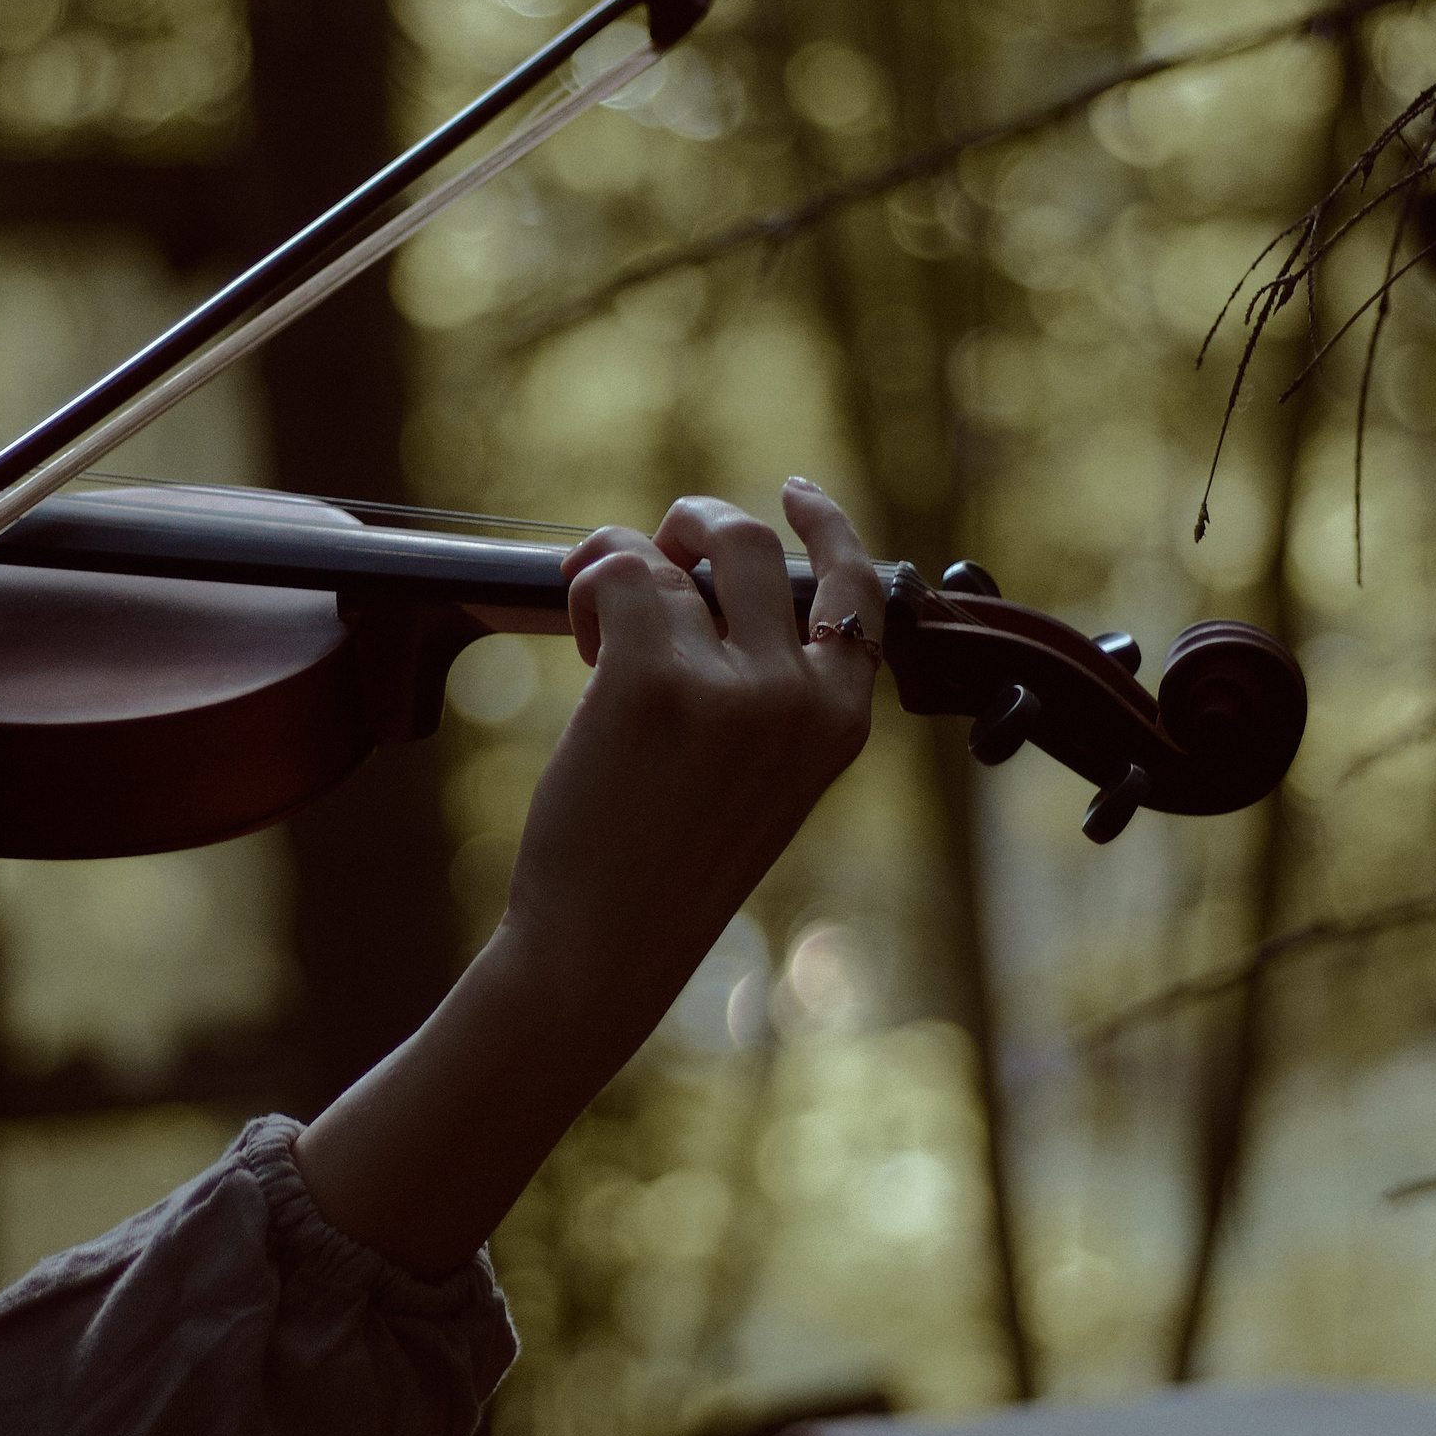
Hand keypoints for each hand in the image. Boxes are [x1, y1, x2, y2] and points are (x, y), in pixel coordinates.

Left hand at [504, 476, 885, 995]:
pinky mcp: (649, 679)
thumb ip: (767, 689)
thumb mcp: (759, 778)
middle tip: (644, 549)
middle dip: (688, 523)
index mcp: (839, 720)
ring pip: (667, 559)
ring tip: (593, 627)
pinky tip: (577, 638)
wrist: (604, 945)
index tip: (792, 490)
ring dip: (617, 568)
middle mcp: (798, 696)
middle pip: (748, 543)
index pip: (858, 587)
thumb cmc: (666, 867)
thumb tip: (708, 579)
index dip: (823, 524)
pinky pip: (618, 578)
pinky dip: (587, 585)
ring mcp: (728, 686)